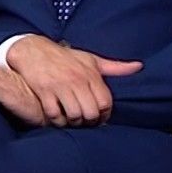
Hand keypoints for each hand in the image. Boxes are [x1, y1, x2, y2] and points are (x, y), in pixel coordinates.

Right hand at [6, 35, 142, 126]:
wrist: (32, 50)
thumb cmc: (65, 57)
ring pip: (74, 115)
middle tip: (85, 122)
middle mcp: (76, 80)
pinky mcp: (43, 91)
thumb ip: (115, 67)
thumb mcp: (91, 59)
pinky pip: (54, 114)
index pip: (105, 102)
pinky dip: (57, 121)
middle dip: (89, 121)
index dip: (104, 115)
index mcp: (90, 74)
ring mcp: (59, 86)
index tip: (100, 118)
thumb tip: (139, 66)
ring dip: (73, 122)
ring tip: (72, 120)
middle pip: (90, 112)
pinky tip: (58, 118)